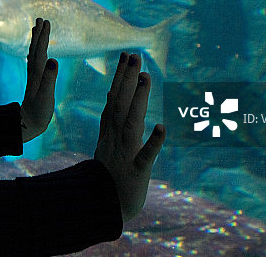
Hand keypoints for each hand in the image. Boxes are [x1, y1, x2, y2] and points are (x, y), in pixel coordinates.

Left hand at [19, 18, 57, 142]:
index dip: (43, 36)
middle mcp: (33, 73)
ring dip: (36, 40)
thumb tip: (53, 60)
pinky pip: (34, 62)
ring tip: (36, 28)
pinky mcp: (35, 82)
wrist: (27, 124)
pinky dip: (36, 52)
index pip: (40, 51)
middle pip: (35, 49)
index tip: (46, 22)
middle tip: (40, 18)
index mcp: (37, 74)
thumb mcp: (46, 96)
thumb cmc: (38, 112)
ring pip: (34, 54)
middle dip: (38, 34)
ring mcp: (33, 77)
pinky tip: (37, 51)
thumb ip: (49, 78)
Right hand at [94, 52, 165, 222]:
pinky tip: (162, 128)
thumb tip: (112, 93)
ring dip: (138, 99)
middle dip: (127, 79)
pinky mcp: (136, 172)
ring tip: (146, 77)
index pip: (114, 99)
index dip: (120, 77)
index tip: (126, 56)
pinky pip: (145, 156)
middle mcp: (115, 138)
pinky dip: (153, 142)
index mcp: (109, 132)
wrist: (103, 208)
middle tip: (134, 56)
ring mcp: (125, 154)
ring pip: (131, 122)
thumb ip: (111, 118)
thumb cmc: (109, 175)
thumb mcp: (107, 143)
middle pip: (120, 104)